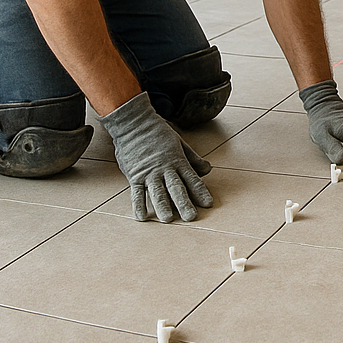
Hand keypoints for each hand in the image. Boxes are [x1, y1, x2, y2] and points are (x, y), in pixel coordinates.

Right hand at [101, 92, 213, 222]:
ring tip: (168, 219)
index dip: (200, 192)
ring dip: (162, 206)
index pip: (192, 179)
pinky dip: (138, 204)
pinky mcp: (134, 175)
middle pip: (176, 188)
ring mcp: (149, 173)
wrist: (135, 123)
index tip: (208, 204)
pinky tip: (142, 217)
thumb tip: (208, 169)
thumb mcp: (179, 143)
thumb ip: (193, 158)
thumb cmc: (158, 132)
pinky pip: (136, 192)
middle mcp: (164, 169)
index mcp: (177, 161)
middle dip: (184, 203)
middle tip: (190, 217)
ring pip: (157, 192)